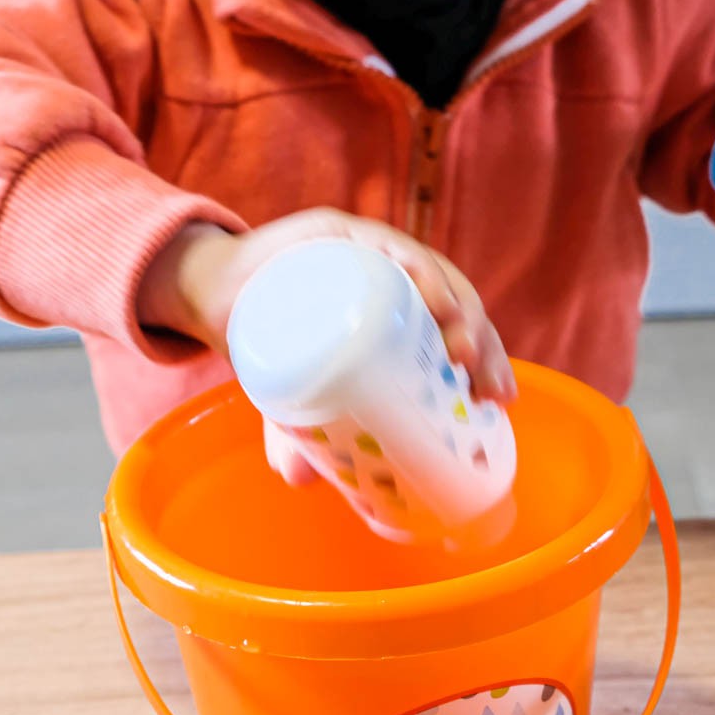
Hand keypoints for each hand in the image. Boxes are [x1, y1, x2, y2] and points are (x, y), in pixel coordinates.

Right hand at [137, 208, 515, 403]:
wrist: (216, 291)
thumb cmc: (272, 339)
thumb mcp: (290, 395)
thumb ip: (297, 435)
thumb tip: (297, 479)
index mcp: (399, 316)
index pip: (457, 335)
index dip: (488, 362)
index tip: (499, 399)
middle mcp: (395, 280)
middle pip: (456, 308)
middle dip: (481, 344)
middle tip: (483, 385)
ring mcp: (373, 254)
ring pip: (435, 278)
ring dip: (460, 312)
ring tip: (463, 351)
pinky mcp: (343, 234)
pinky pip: (391, 250)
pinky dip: (419, 275)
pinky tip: (435, 302)